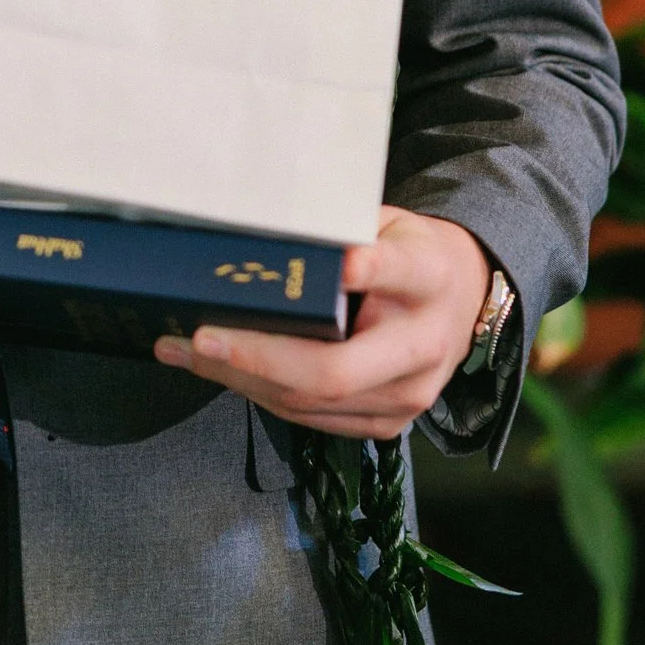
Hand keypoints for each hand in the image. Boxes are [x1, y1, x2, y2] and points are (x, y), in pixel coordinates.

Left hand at [156, 206, 491, 439]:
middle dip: (260, 358)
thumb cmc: (408, 253)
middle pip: (337, 368)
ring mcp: (407, 394)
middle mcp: (423, 344)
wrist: (460, 301)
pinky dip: (260, 394)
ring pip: (313, 402)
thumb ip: (339, 228)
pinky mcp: (387, 423)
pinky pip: (312, 418)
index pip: (401, 272)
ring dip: (242, 379)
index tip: (343, 262)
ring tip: (184, 352)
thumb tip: (255, 229)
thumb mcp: (385, 222)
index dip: (372, 270)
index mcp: (429, 278)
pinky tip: (218, 370)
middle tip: (202, 338)